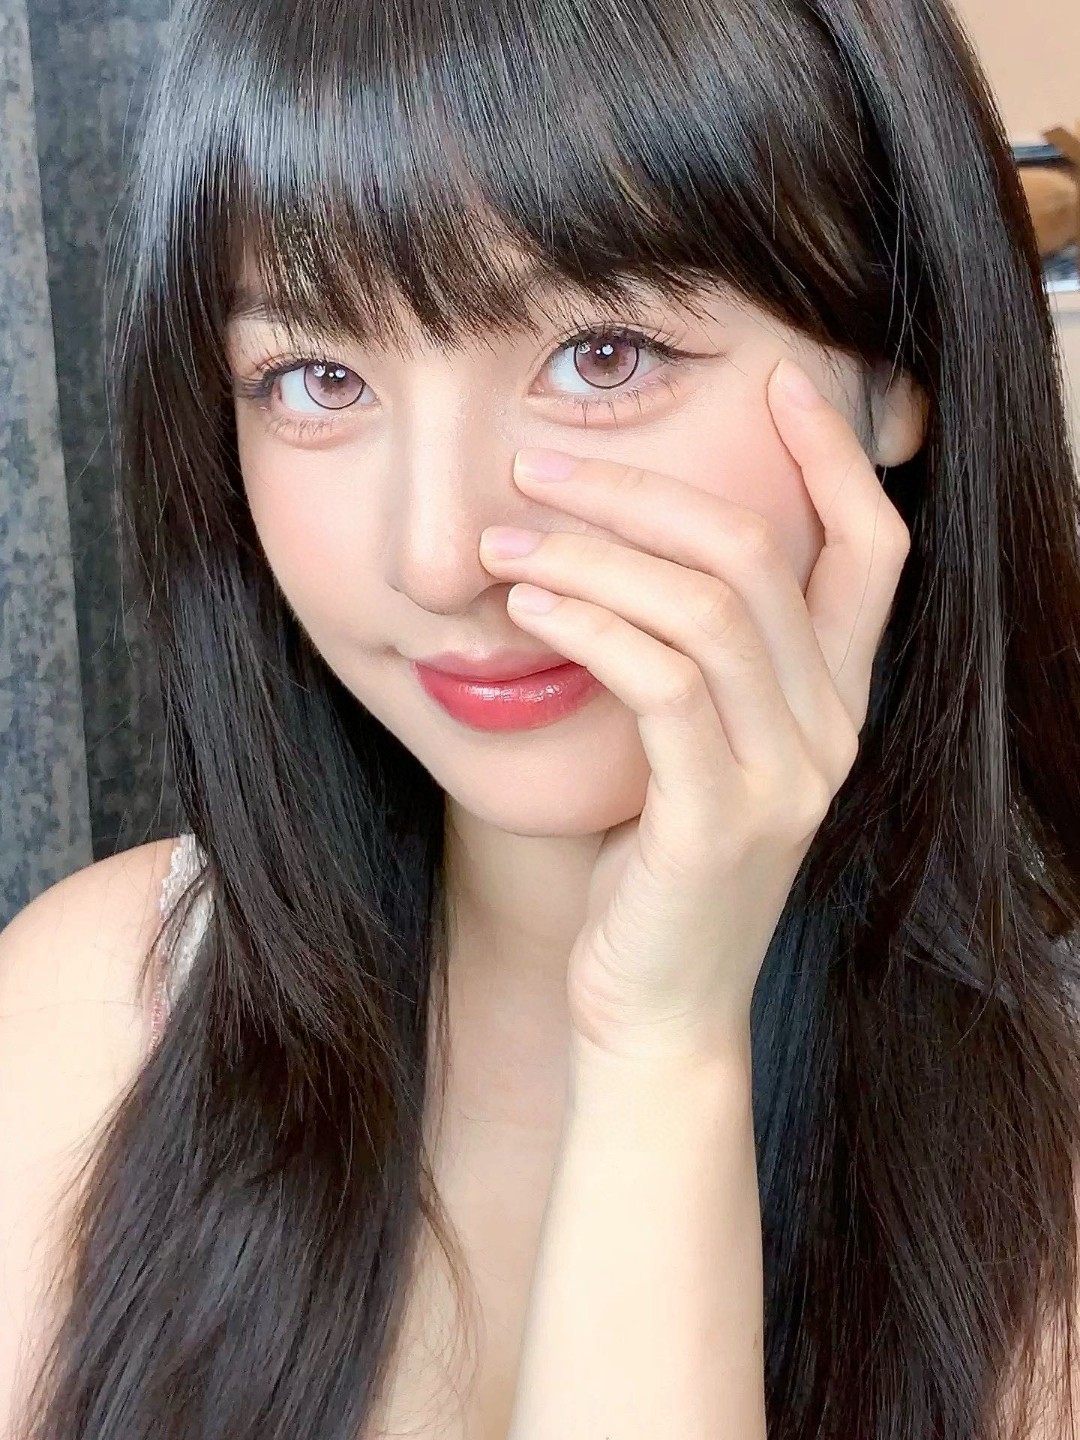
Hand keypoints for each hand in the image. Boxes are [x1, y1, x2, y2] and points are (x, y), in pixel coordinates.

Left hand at [478, 358, 910, 1066]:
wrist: (655, 1012)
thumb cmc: (652, 871)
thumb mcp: (688, 753)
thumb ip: (685, 662)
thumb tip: (608, 551)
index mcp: (833, 703)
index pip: (871, 551)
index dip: (832, 459)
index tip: (774, 377)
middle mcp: (831, 731)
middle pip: (763, 556)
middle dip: (645, 489)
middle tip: (542, 462)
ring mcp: (786, 778)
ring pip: (708, 608)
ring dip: (594, 553)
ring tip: (503, 537)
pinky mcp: (721, 820)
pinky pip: (663, 683)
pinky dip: (594, 625)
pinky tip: (529, 608)